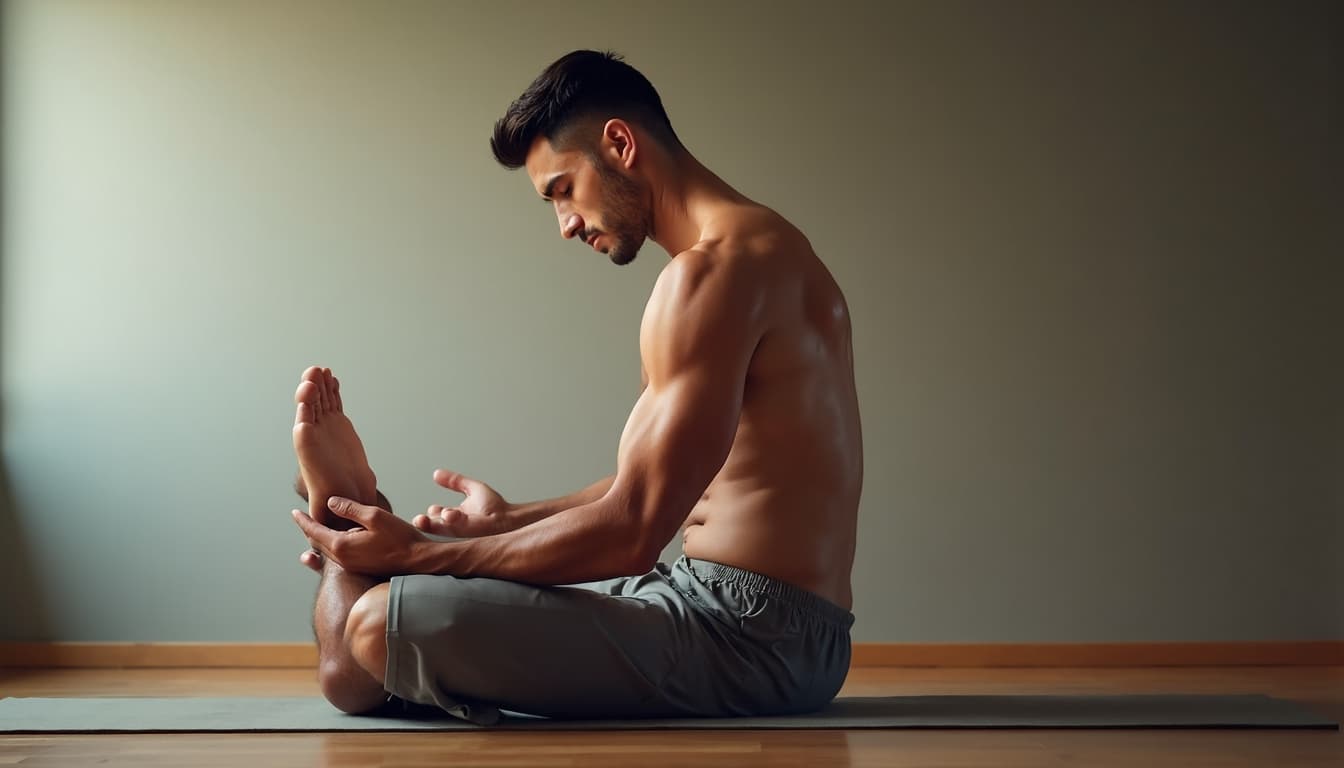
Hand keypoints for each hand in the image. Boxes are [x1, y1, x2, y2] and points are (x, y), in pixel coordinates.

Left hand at [291, 497, 428, 576]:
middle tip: (302, 518)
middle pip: (317, 543)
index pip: (314, 531)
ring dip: (319, 539)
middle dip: (308, 529)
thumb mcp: (375, 516)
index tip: (294, 512)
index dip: (303, 520)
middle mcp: (342, 559)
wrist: (419, 561)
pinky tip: (335, 543)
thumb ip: (350, 508)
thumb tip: (331, 502)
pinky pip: (337, 557)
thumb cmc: (400, 538)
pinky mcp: (360, 568)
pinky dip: (330, 547)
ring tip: (314, 528)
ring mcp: (351, 566)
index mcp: (342, 545)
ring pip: (326, 551)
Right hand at [413, 469, 513, 536]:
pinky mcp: (465, 530)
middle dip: (422, 523)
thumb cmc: (495, 506)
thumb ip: (455, 481)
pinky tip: (449, 513)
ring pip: (437, 529)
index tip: (430, 509)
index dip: (429, 513)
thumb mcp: (471, 488)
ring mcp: (458, 528)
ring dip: (431, 523)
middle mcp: (452, 523)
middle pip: (430, 525)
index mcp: (452, 514)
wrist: (509, 515)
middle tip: (419, 519)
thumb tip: (435, 473)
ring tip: (430, 516)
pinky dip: (448, 520)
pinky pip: (451, 527)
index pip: (434, 515)